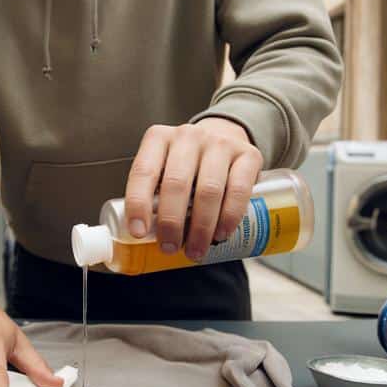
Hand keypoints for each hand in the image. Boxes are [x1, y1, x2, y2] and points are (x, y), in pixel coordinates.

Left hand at [123, 118, 263, 260]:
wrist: (224, 137)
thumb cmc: (187, 165)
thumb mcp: (163, 169)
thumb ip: (153, 195)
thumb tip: (142, 238)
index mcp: (159, 139)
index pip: (143, 172)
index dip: (138, 203)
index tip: (138, 232)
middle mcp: (188, 136)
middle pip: (176, 183)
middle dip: (171, 223)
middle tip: (169, 248)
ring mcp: (220, 143)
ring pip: (208, 190)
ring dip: (201, 228)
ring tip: (195, 250)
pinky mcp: (248, 155)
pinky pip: (239, 190)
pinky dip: (229, 217)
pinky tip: (221, 234)